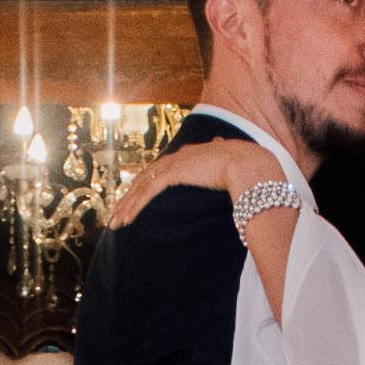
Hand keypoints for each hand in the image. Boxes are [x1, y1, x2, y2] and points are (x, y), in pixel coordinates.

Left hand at [116, 139, 266, 224]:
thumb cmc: (246, 165)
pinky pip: (147, 193)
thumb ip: (221, 151)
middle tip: (116, 216)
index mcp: (188, 155)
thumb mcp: (230, 158)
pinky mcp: (172, 174)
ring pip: (140, 188)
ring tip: (115, 223)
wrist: (249, 165)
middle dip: (128, 199)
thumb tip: (222, 141)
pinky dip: (135, 207)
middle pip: (144, 179)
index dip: (144, 187)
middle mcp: (177, 157)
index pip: (159, 171)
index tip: (134, 201)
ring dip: (126, 207)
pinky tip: (126, 220)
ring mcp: (173, 165)